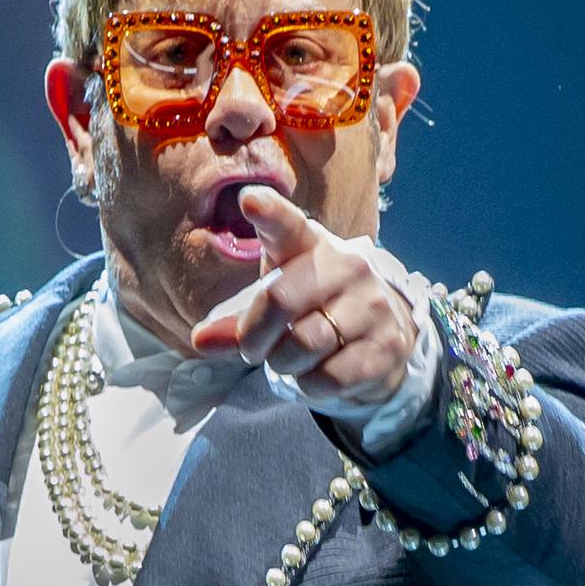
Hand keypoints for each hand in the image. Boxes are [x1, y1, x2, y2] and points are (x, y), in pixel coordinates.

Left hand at [190, 187, 418, 404]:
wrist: (381, 342)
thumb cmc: (315, 315)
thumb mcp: (277, 309)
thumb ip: (238, 324)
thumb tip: (200, 340)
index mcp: (312, 246)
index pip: (289, 226)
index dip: (270, 213)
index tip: (250, 200)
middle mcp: (347, 268)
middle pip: (280, 300)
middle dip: (254, 336)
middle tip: (254, 349)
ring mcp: (370, 306)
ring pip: (304, 343)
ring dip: (284, 364)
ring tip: (291, 359)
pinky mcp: (384, 348)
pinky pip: (328, 376)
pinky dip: (310, 385)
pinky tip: (318, 373)